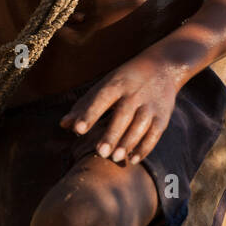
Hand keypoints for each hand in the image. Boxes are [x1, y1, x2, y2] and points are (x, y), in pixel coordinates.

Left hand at [58, 55, 181, 165]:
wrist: (162, 66)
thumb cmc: (125, 80)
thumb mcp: (105, 85)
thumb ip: (84, 106)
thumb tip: (63, 125)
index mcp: (116, 84)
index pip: (101, 99)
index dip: (89, 114)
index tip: (78, 130)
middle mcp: (134, 93)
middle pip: (123, 114)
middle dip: (112, 133)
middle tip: (100, 152)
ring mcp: (149, 104)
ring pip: (140, 124)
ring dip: (128, 142)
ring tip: (115, 157)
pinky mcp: (162, 115)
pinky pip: (155, 133)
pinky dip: (145, 147)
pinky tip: (133, 159)